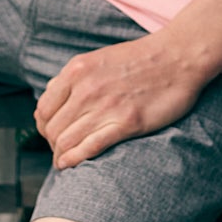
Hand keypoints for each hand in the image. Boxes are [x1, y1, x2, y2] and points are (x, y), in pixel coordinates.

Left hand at [34, 32, 206, 168]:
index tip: (50, 134)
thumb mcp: (97, 58)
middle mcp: (86, 89)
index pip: (43, 109)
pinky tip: (70, 164)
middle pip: (52, 129)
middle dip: (51, 144)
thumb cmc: (140, 58)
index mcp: (76, 71)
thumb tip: (50, 93)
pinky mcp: (127, 123)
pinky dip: (75, 159)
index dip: (43, 126)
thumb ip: (73, 76)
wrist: (178, 57)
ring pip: (67, 141)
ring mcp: (106, 107)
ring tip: (62, 162)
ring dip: (60, 156)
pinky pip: (90, 147)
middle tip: (58, 150)